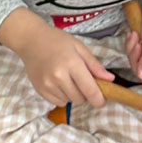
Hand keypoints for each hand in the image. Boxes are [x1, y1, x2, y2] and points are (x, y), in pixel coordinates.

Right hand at [0, 8, 114, 107]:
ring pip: (70, 101)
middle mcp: (59, 77)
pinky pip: (58, 102)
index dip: (99, 99)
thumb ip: (95, 65)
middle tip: (84, 82)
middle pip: (80, 98)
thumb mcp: (79, 47)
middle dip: (86, 94)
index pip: (89, 89)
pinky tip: (60, 84)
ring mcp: (48, 85)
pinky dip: (63, 97)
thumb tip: (110, 79)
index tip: (103, 101)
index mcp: (71, 64)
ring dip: (74, 95)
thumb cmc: (57, 40)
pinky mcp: (40, 90)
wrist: (31, 40)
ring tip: (70, 80)